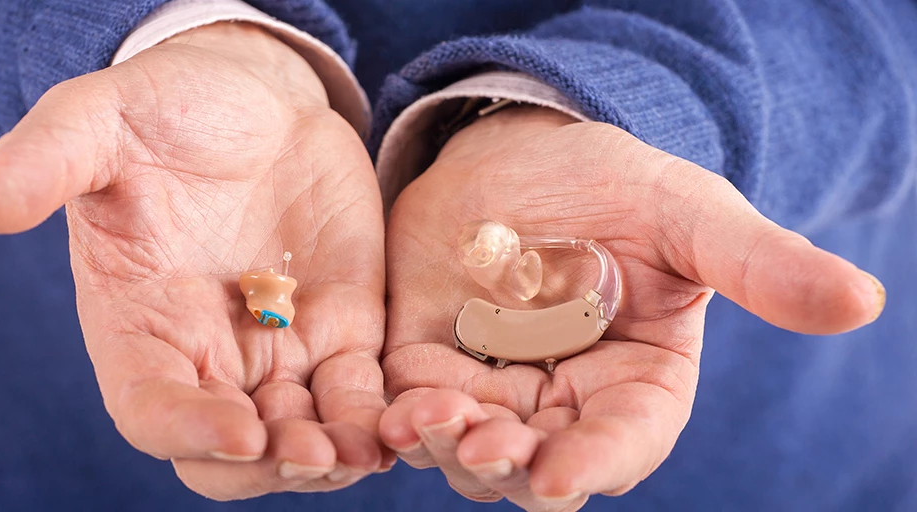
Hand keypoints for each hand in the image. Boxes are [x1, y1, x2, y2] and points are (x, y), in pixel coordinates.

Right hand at [0, 23, 392, 498]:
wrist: (253, 102)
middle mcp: (209, 357)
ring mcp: (281, 350)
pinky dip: (382, 413)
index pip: (153, 409)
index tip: (241, 430)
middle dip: (273, 464)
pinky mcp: (343, 331)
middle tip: (318, 455)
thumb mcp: (101, 123)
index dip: (190, 430)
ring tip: (373, 448)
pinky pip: (361, 392)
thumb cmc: (165, 113)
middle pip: (234, 451)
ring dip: (338, 452)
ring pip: (305, 435)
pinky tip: (411, 415)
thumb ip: (49, 162)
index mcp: (139, 328)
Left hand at [380, 106, 884, 509]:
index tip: (562, 476)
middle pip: (534, 468)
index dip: (594, 464)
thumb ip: (759, 265)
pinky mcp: (429, 363)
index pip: (622, 444)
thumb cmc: (621, 187)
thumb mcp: (689, 217)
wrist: (525, 155)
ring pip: (465, 451)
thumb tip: (863, 300)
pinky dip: (397, 420)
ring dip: (443, 447)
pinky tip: (383, 412)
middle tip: (482, 444)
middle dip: (505, 467)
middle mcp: (562, 405)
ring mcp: (492, 389)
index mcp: (636, 387)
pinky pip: (411, 410)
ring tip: (421, 416)